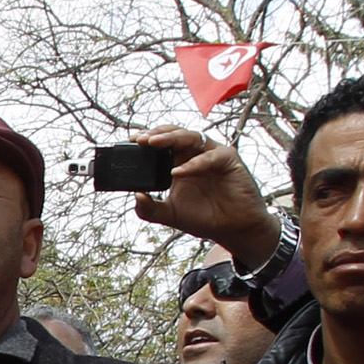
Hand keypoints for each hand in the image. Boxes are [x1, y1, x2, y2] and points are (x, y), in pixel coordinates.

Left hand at [124, 126, 279, 263]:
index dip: (147, 139)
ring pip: (191, 136)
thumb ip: (149, 208)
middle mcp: (195, 154)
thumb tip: (136, 196)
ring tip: (153, 143)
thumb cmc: (204, 218)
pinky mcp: (228, 160)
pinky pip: (210, 156)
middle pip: (174, 133)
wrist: (232, 230)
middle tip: (140, 139)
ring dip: (171, 138)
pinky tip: (178, 172)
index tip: (131, 140)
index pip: (162, 143)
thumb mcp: (170, 214)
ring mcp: (212, 154)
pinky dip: (193, 163)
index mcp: (179, 162)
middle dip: (156, 133)